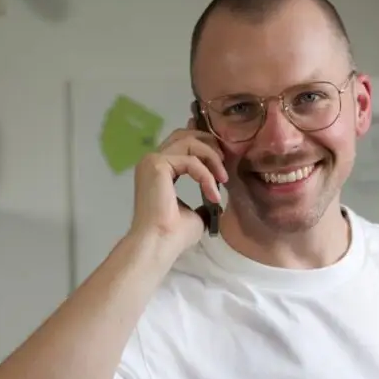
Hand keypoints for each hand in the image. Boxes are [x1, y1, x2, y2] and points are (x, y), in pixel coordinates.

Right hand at [130, 120, 227, 251]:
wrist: (160, 243)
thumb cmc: (175, 235)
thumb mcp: (196, 214)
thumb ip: (202, 201)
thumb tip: (216, 202)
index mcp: (160, 170)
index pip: (183, 144)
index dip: (206, 147)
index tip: (223, 164)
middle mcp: (153, 161)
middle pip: (185, 135)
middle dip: (210, 145)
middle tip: (225, 164)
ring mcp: (153, 161)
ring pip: (189, 142)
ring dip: (212, 158)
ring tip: (223, 179)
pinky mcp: (157, 165)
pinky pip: (191, 160)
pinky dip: (206, 176)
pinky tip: (213, 195)